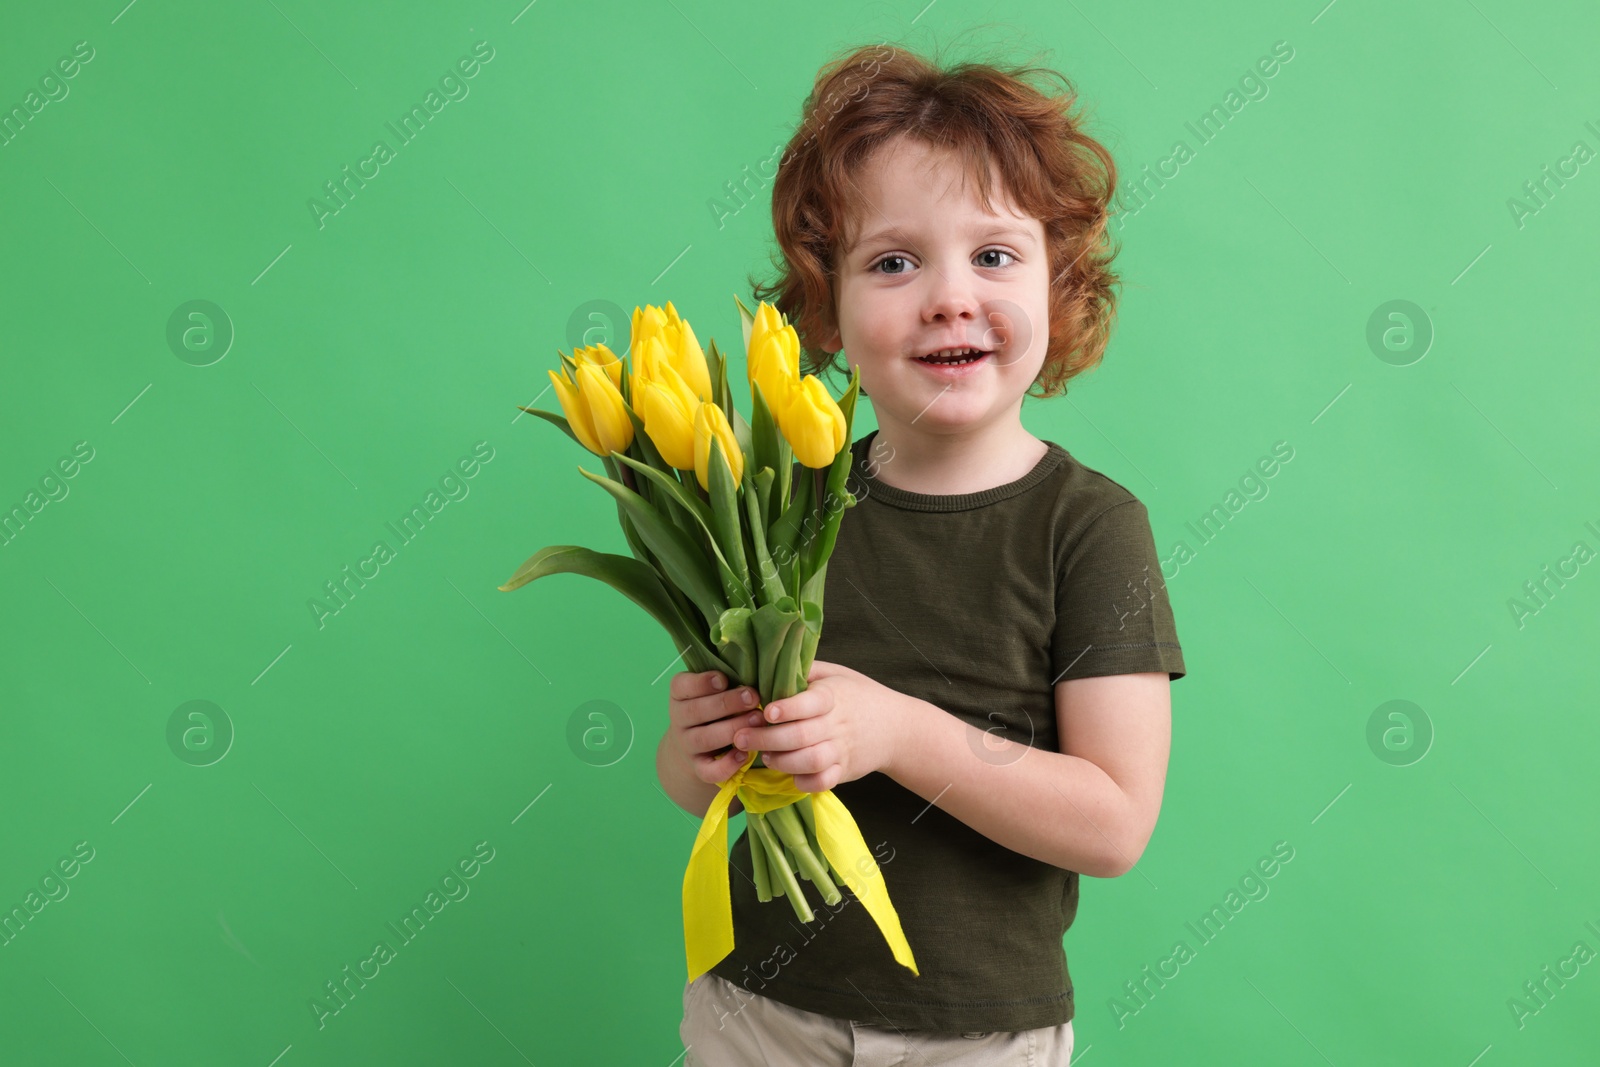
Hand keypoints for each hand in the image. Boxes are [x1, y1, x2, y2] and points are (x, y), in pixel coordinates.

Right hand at [666, 670, 765, 785]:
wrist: (695, 746)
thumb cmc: (713, 707)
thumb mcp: (712, 690)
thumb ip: (726, 680)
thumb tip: (755, 667)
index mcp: (680, 695)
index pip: (681, 686)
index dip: (701, 682)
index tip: (723, 679)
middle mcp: (679, 719)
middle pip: (696, 711)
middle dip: (726, 703)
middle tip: (753, 697)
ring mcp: (687, 745)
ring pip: (704, 738)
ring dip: (731, 729)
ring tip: (757, 720)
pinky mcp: (698, 767)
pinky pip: (708, 771)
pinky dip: (726, 765)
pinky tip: (744, 754)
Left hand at [731, 659, 909, 792]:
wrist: (896, 727)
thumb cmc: (857, 694)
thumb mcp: (835, 674)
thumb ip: (805, 671)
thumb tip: (767, 664)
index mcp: (834, 696)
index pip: (811, 703)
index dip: (788, 708)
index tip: (766, 711)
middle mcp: (838, 724)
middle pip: (801, 736)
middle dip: (767, 739)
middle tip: (741, 737)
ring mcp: (842, 750)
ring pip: (810, 761)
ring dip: (782, 761)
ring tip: (764, 756)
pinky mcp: (844, 771)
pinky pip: (823, 782)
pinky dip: (803, 782)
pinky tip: (788, 774)